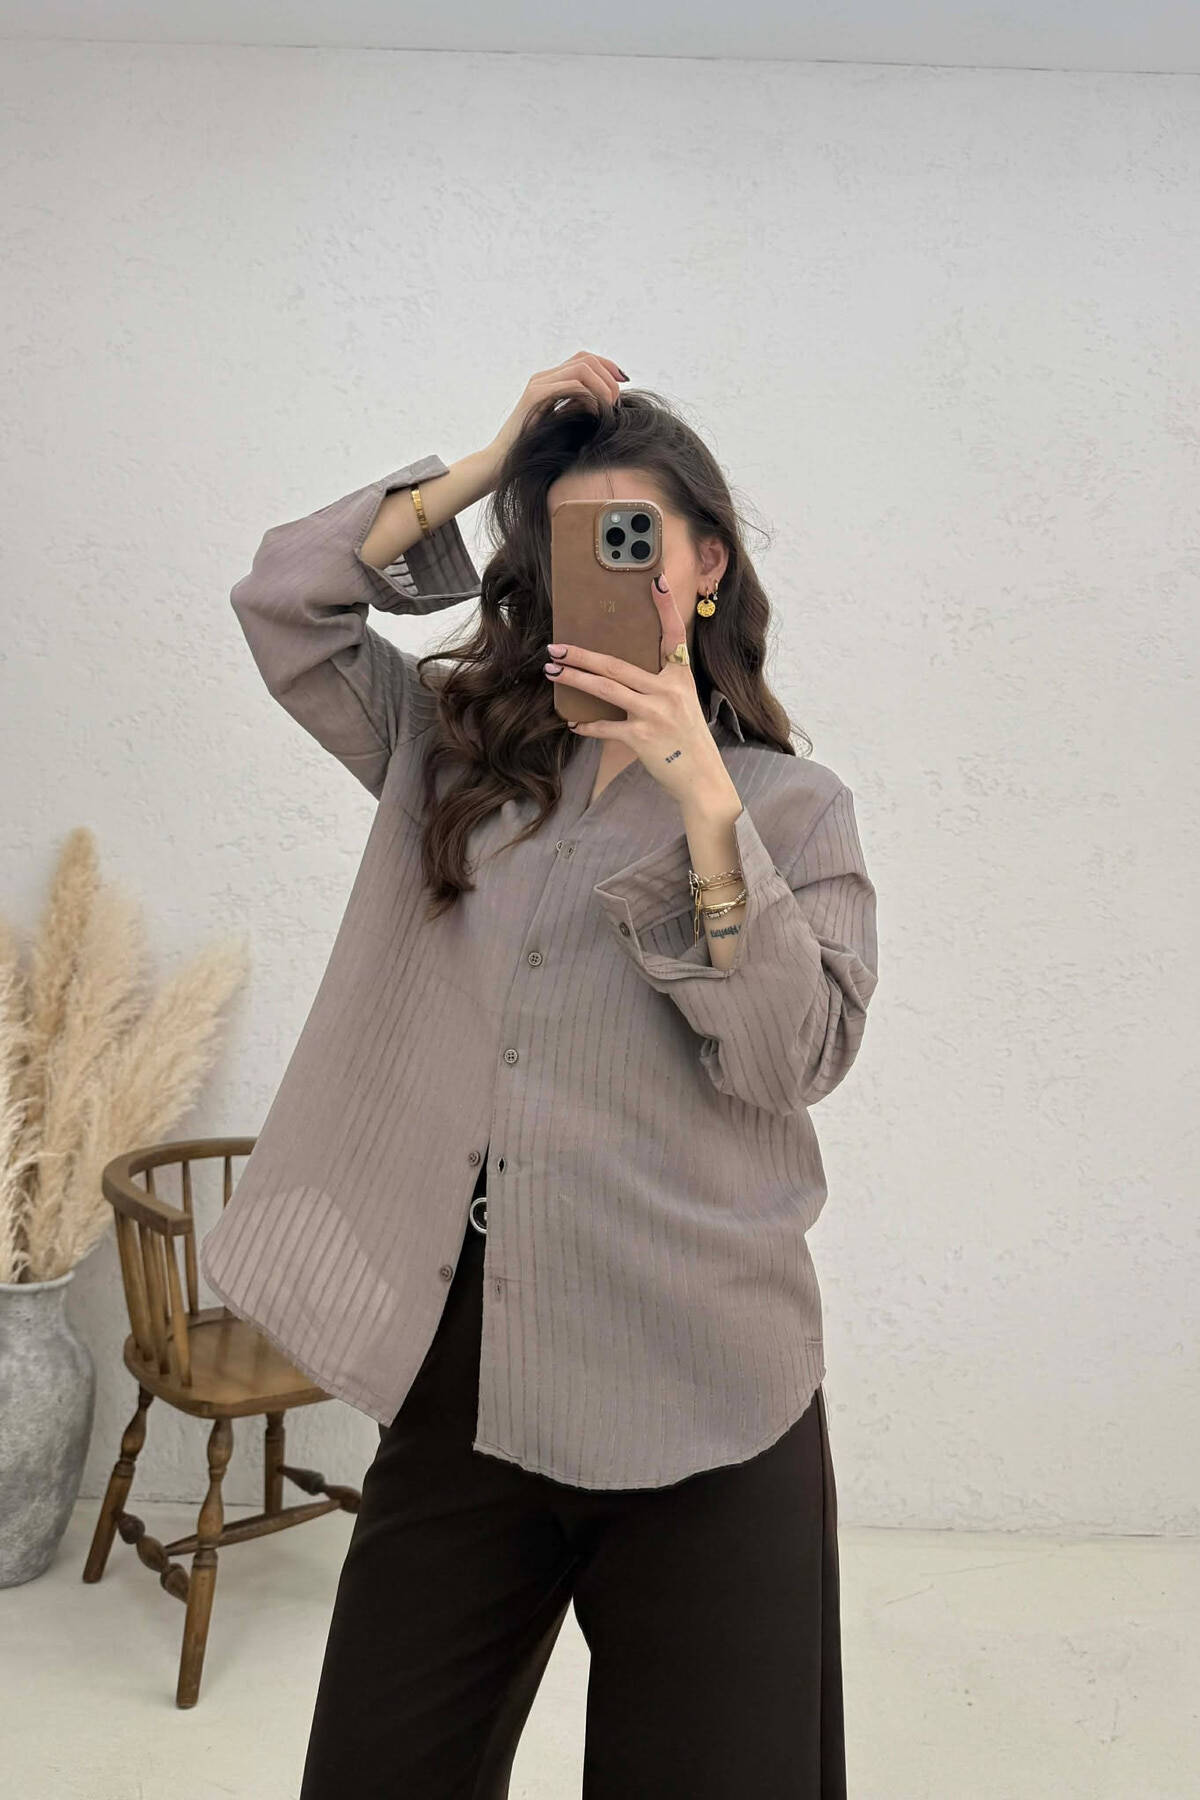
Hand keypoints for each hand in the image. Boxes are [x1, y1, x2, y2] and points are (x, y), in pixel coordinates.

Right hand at [483, 351, 628, 480]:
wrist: (504, 462)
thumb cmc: (535, 450)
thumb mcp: (565, 424)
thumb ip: (581, 408)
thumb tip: (606, 401)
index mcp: (551, 381)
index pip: (585, 359)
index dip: (608, 366)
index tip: (624, 383)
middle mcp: (544, 377)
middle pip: (586, 358)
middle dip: (609, 375)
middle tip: (617, 401)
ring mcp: (539, 384)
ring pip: (582, 367)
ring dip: (603, 384)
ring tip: (610, 406)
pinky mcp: (535, 396)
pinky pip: (572, 385)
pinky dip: (590, 395)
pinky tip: (596, 412)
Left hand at [544, 571, 734, 813]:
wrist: (703, 779)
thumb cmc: (689, 740)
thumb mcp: (683, 703)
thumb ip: (659, 685)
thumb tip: (622, 672)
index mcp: (681, 676)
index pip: (673, 635)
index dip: (666, 607)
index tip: (656, 581)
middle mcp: (669, 690)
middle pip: (618, 664)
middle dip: (582, 655)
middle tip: (556, 647)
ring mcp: (655, 713)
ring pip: (606, 688)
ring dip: (574, 679)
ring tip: (552, 671)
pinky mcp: (642, 737)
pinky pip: (605, 727)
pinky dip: (587, 726)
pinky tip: (573, 724)